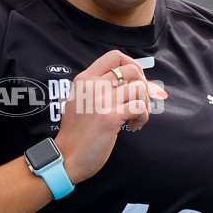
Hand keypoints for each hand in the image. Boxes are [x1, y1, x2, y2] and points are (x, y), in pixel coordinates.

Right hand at [54, 50, 149, 184]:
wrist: (66, 157)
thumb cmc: (76, 133)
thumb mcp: (78, 100)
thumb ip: (96, 87)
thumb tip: (126, 81)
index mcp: (84, 79)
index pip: (115, 56)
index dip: (132, 64)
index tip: (135, 80)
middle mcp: (92, 86)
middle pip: (132, 70)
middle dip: (143, 85)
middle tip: (139, 102)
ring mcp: (101, 101)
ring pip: (139, 87)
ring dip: (145, 103)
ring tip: (136, 117)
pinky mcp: (110, 118)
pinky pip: (139, 107)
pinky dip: (143, 117)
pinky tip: (134, 126)